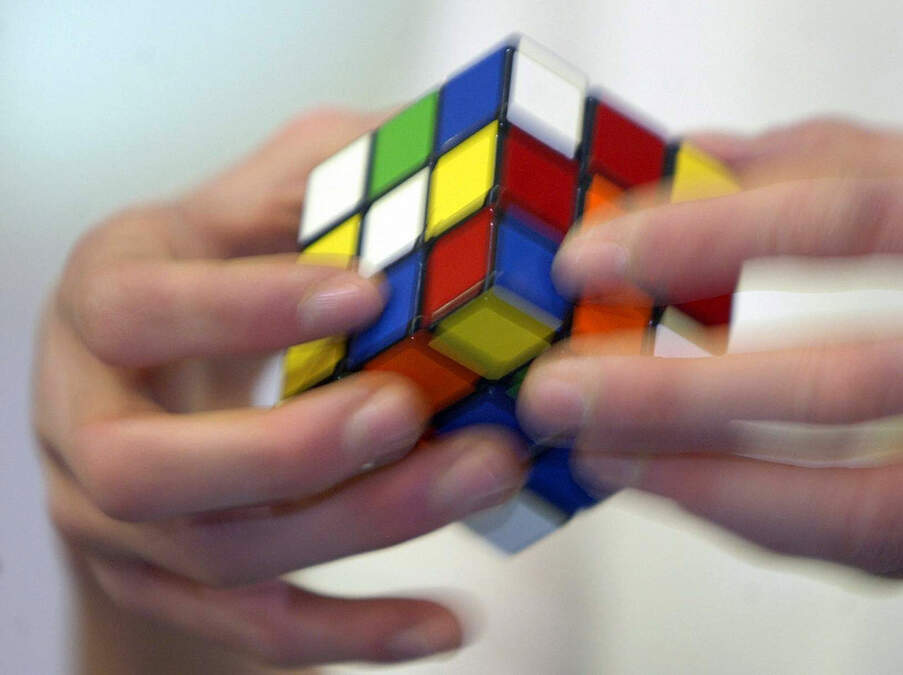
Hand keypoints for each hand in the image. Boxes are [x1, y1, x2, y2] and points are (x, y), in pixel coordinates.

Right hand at [33, 110, 526, 666]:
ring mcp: (116, 520)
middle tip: (411, 409)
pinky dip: (354, 633)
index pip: (142, 310)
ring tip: (482, 474)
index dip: (247, 307)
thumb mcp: (260, 194)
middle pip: (148, 468)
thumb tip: (435, 145)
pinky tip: (448, 621)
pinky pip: (254, 629)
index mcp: (106, 299)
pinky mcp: (169, 585)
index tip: (368, 290)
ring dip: (359, 527)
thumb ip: (325, 171)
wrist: (163, 367)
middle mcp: (85, 419)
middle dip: (287, 450)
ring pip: (216, 556)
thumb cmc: (228, 265)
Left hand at [519, 119, 902, 574]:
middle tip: (562, 394)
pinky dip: (797, 531)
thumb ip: (855, 165)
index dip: (704, 237)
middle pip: (851, 380)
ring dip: (724, 492)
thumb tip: (693, 161)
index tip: (590, 258)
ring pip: (881, 504)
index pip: (853, 216)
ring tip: (616, 463)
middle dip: (680, 396)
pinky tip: (715, 500)